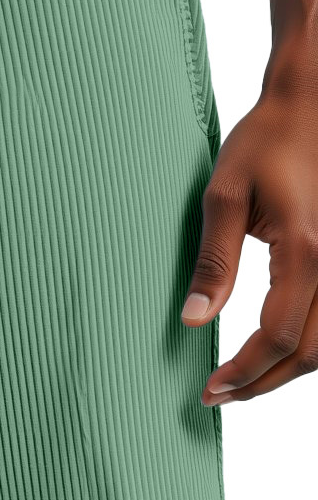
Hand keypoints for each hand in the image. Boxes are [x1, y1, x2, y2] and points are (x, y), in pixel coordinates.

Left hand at [181, 89, 317, 404]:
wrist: (311, 104)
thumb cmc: (264, 142)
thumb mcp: (223, 195)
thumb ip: (213, 262)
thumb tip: (194, 318)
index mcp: (307, 252)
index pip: (278, 337)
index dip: (244, 372)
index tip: (209, 389)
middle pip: (311, 353)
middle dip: (264, 383)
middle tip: (218, 395)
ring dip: (288, 370)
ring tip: (243, 381)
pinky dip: (307, 344)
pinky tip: (275, 350)